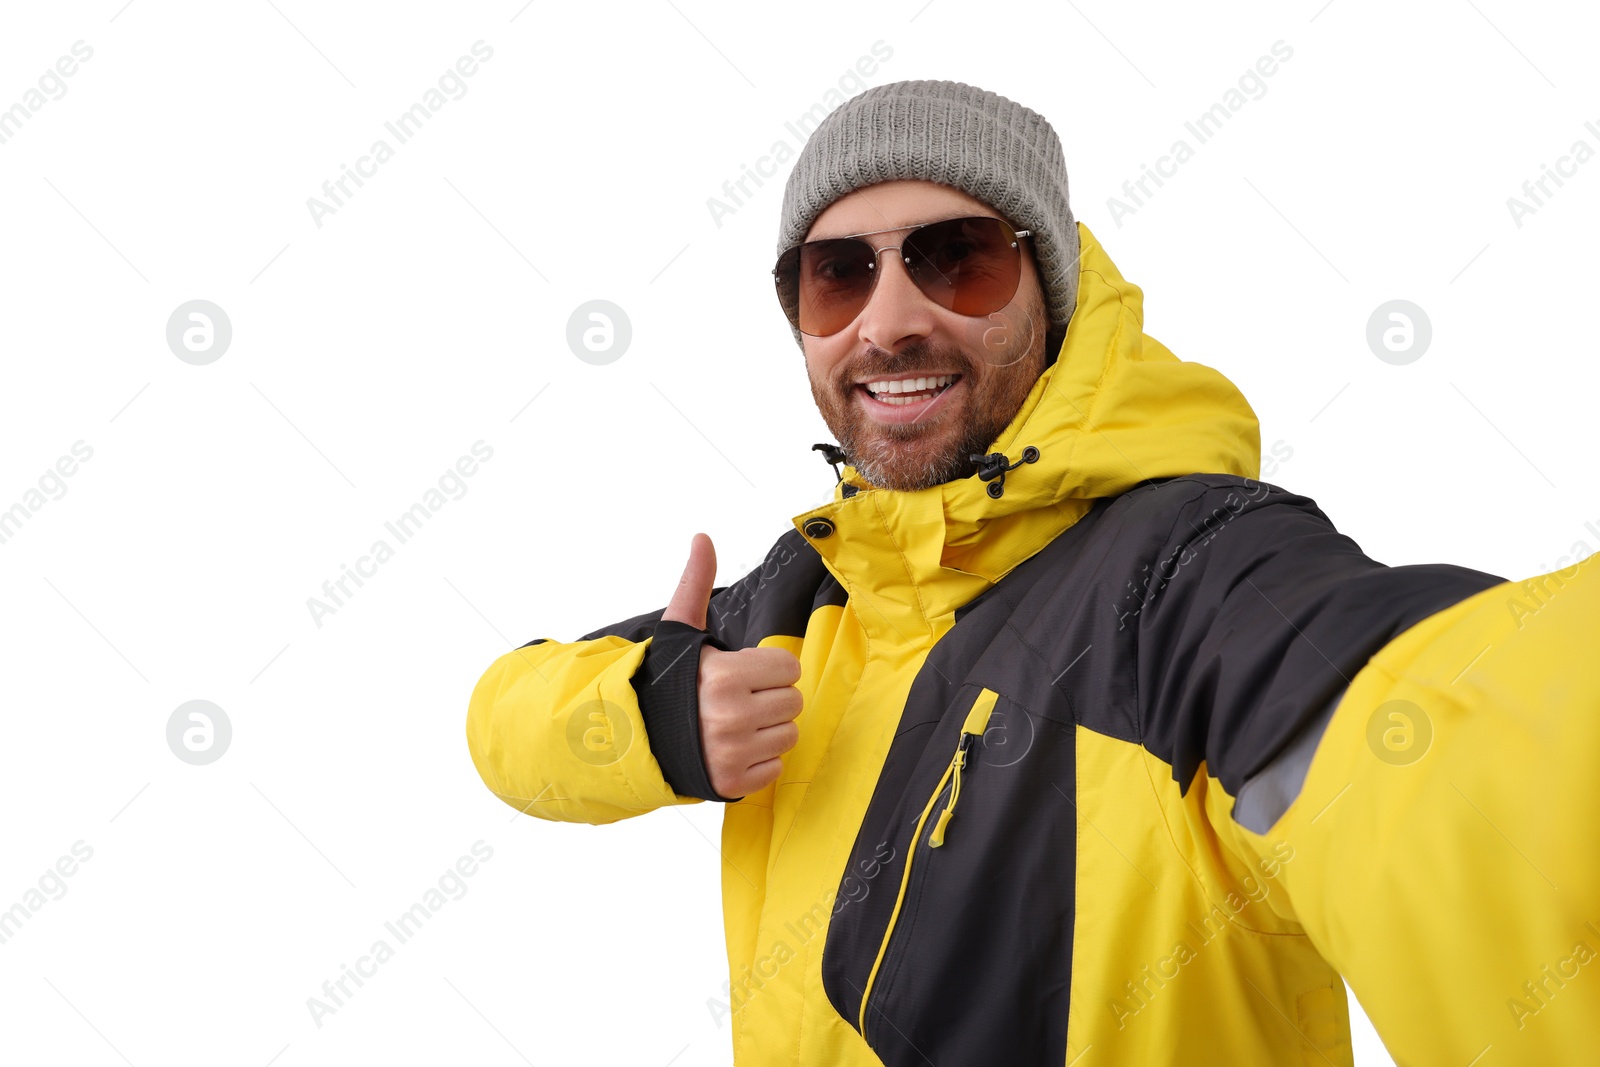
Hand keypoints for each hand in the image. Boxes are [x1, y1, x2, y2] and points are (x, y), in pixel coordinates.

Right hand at [660, 533, 802, 797]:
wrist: (634, 739)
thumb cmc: (665, 683)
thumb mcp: (679, 632)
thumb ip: (696, 584)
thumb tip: (702, 538)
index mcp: (725, 676)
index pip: (789, 670)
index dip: (768, 670)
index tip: (743, 674)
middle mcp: (731, 717)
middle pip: (793, 702)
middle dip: (769, 699)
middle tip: (737, 700)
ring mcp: (733, 754)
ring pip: (789, 736)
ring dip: (767, 730)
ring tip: (734, 724)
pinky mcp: (733, 784)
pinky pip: (776, 768)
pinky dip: (759, 761)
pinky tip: (733, 749)